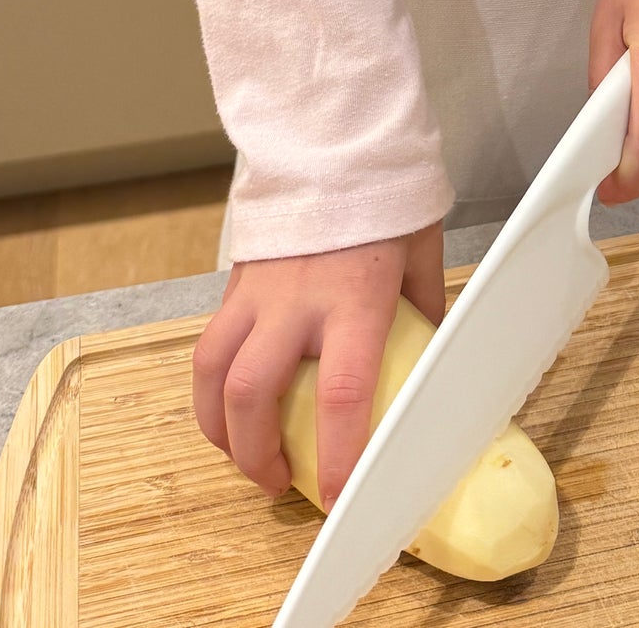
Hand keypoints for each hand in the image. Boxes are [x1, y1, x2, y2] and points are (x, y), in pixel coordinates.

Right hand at [192, 220, 444, 509]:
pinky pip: (210, 345)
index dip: (338, 456)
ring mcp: (258, 290)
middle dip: (256, 455)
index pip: (343, 393)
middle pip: (254, 395)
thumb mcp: (421, 253)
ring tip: (243, 456)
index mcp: (355, 297)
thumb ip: (422, 310)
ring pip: (213, 374)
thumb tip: (428, 362)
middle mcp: (298, 299)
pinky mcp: (235, 280)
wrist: (334, 141)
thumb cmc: (386, 199)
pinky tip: (227, 407)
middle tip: (278, 483)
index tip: (337, 498)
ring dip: (219, 429)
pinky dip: (211, 387)